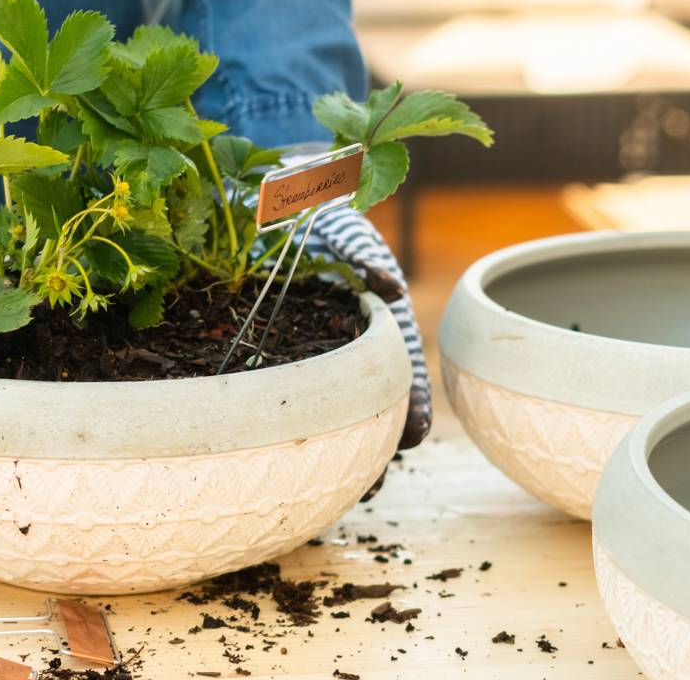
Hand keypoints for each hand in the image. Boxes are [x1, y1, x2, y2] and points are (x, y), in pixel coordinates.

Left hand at [308, 206, 430, 499]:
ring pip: (328, 406)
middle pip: (368, 400)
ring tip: (332, 490)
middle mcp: (349, 342)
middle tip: (372, 488)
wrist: (276, 198)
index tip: (414, 436)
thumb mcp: (344, 229)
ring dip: (335, 447)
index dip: (410, 403)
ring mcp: (314, 350)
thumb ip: (363, 257)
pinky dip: (289, 423)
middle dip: (372, 445)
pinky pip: (283, 393)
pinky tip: (283, 461)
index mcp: (375, 319)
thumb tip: (386, 287)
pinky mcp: (279, 351)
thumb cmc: (321, 212)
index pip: (398, 368)